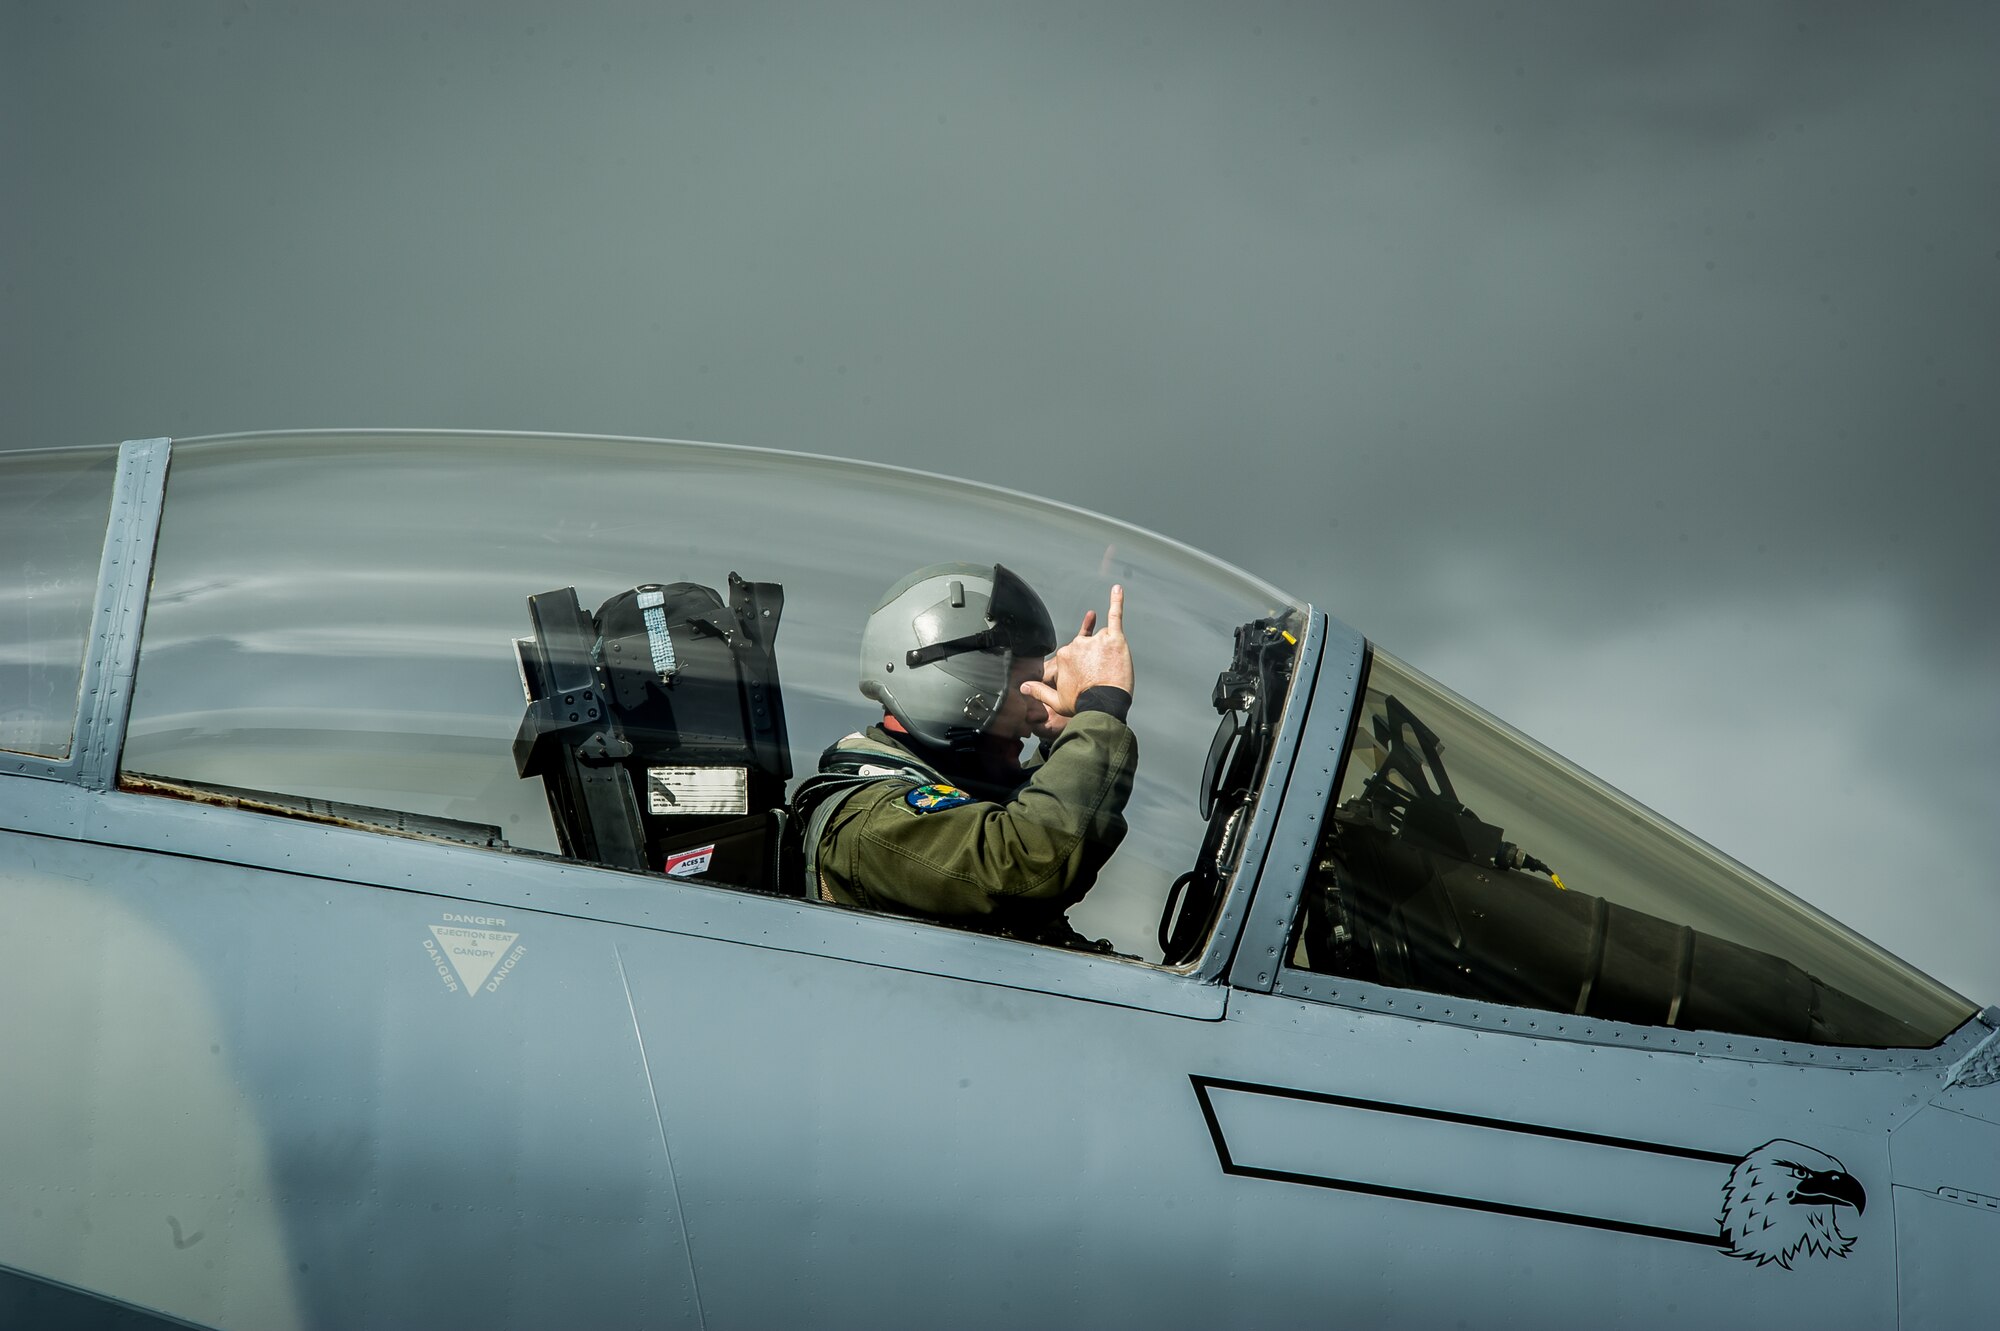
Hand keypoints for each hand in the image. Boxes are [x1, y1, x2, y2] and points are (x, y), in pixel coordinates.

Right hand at [1020, 584, 1131, 720]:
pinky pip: (1115, 616)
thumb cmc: (1082, 704)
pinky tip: (1117, 589)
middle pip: (1088, 644)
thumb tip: (1022, 687)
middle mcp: (1077, 644)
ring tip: (1110, 669)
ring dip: (1107, 651)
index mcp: (1064, 656)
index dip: (1081, 668)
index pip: (1073, 654)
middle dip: (1094, 659)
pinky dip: (1116, 602)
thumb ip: (1038, 691)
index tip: (1085, 680)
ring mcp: (1096, 640)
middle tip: (1099, 677)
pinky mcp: (1114, 639)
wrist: (1104, 707)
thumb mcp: (1056, 701)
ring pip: (1102, 638)